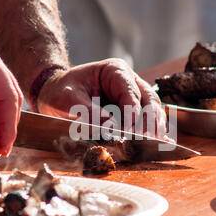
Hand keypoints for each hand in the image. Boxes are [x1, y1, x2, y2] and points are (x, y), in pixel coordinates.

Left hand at [37, 59, 166, 136]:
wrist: (55, 93)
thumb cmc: (60, 91)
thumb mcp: (68, 99)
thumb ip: (88, 111)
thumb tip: (111, 127)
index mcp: (115, 71)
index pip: (130, 92)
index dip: (133, 113)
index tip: (132, 131)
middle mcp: (129, 81)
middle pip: (148, 100)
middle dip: (150, 121)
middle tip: (149, 140)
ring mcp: (133, 95)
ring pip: (153, 110)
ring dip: (155, 127)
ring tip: (156, 144)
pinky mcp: (132, 110)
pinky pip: (147, 120)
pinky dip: (153, 131)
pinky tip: (160, 143)